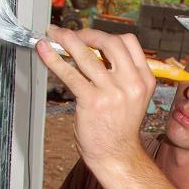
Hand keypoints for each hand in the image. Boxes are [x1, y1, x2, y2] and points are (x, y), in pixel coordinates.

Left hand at [36, 27, 155, 171]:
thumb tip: (92, 50)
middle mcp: (131, 84)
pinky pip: (70, 73)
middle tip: (69, 34)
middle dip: (85, 33)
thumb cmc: (119, 127)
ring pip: (86, 55)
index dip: (105, 34)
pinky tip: (44, 51)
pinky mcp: (93, 101)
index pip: (129, 43)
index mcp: (144, 80)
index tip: (88, 36)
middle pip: (109, 42)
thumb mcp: (132, 97)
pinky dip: (54, 59)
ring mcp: (113, 92)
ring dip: (65, 40)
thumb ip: (122, 75)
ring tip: (52, 35)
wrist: (116, 155)